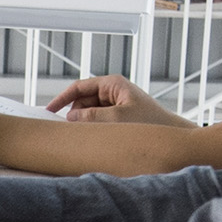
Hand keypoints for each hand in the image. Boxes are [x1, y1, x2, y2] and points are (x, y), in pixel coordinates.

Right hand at [48, 75, 194, 129]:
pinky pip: (99, 120)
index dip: (62, 98)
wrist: (172, 133)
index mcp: (113, 84)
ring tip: (85, 136)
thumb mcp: (116, 119)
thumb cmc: (150, 122)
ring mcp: (116, 103)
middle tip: (67, 130)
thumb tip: (70, 118)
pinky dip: (93, 128)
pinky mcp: (119, 115)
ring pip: (89, 112)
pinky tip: (93, 138)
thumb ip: (90, 117)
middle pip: (83, 100)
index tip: (49, 110)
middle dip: (75, 114)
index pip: (79, 87)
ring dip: (85, 123)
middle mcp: (113, 91)